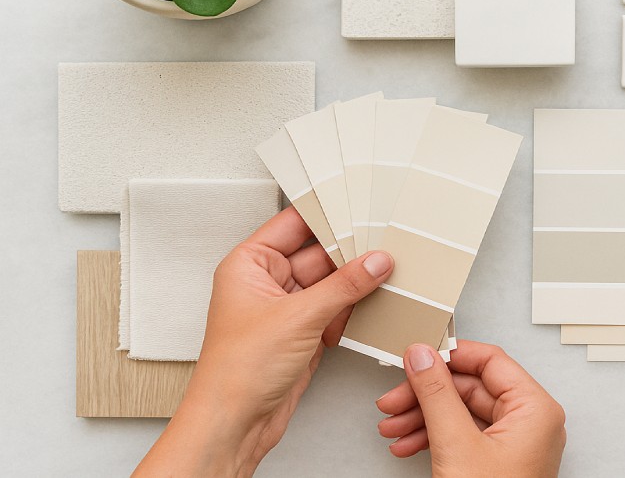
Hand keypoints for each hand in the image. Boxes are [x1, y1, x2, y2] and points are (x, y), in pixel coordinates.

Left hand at [136, 207, 393, 476]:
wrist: (234, 423)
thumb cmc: (236, 371)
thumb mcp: (299, 317)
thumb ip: (344, 285)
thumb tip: (375, 262)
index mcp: (249, 264)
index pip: (293, 225)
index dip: (326, 215)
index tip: (359, 207)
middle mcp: (266, 282)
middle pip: (318, 254)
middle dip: (350, 255)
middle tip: (382, 248)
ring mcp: (286, 308)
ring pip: (330, 284)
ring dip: (354, 285)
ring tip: (381, 279)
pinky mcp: (302, 332)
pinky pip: (335, 309)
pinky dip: (352, 310)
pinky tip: (369, 308)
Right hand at [376, 341, 566, 477]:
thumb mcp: (456, 445)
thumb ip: (437, 394)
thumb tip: (423, 356)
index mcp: (535, 409)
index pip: (490, 361)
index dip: (450, 355)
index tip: (417, 356)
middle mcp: (529, 422)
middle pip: (470, 388)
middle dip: (426, 395)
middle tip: (393, 398)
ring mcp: (513, 444)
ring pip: (461, 414)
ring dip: (422, 417)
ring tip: (392, 427)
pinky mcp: (497, 463)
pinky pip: (462, 437)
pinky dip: (432, 438)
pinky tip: (406, 444)